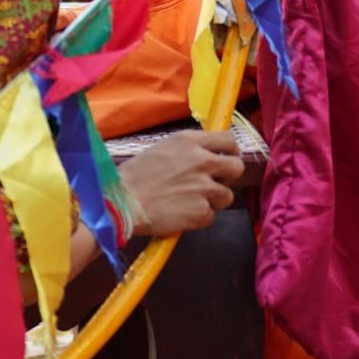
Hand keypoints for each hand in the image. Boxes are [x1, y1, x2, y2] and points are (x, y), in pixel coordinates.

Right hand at [118, 130, 245, 238]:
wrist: (122, 203)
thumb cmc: (134, 176)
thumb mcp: (162, 150)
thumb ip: (187, 151)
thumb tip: (204, 155)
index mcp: (190, 142)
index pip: (228, 139)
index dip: (231, 150)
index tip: (228, 157)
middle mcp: (202, 161)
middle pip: (237, 167)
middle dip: (229, 176)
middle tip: (216, 183)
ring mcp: (204, 187)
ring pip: (227, 195)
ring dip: (213, 201)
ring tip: (192, 202)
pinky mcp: (201, 211)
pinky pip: (210, 216)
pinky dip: (199, 218)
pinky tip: (182, 215)